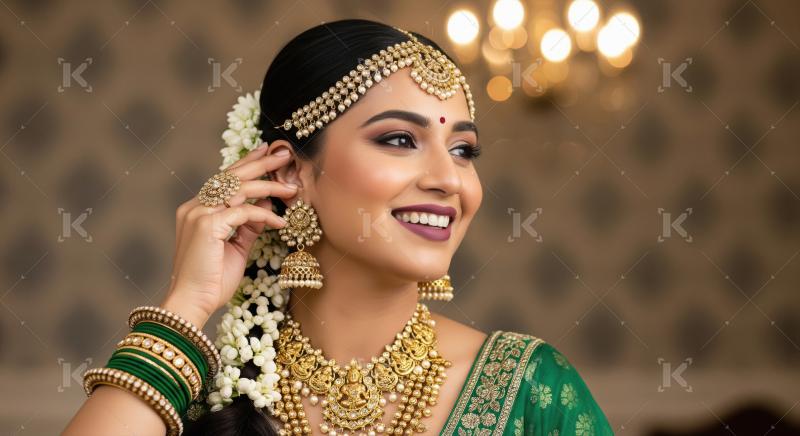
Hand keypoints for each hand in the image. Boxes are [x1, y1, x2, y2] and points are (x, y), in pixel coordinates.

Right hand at [162, 146, 296, 327]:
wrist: (192, 303)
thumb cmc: (211, 281)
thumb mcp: (235, 247)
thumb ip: (247, 226)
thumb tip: (266, 206)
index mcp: (197, 210)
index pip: (224, 180)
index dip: (246, 164)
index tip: (265, 152)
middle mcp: (195, 207)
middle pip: (231, 176)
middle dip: (260, 163)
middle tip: (283, 153)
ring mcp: (199, 214)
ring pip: (240, 189)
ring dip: (269, 186)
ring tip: (291, 188)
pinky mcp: (208, 225)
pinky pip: (244, 212)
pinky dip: (265, 215)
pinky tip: (280, 222)